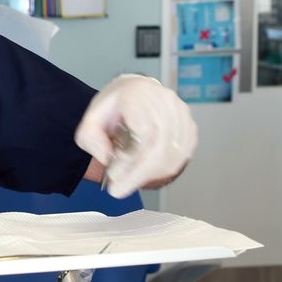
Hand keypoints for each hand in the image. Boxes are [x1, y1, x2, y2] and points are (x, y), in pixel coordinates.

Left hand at [74, 74, 196, 198]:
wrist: (134, 94)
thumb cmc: (114, 109)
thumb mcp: (91, 120)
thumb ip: (91, 139)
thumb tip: (107, 158)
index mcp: (138, 93)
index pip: (143, 130)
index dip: (130, 158)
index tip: (114, 176)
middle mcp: (164, 100)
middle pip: (160, 145)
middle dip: (139, 173)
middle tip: (120, 188)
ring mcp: (181, 114)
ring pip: (173, 153)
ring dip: (150, 174)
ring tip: (129, 181)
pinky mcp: (190, 127)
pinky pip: (182, 155)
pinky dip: (164, 170)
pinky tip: (146, 173)